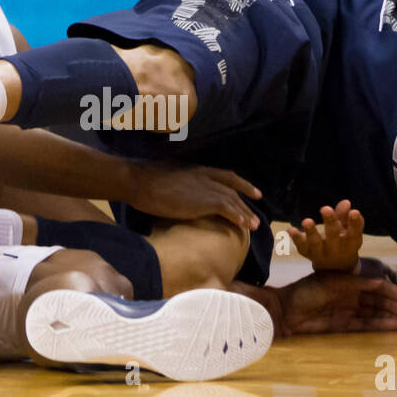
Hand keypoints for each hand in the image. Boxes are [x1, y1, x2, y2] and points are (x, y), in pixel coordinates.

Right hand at [128, 160, 261, 230]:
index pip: (226, 176)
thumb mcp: (168, 177)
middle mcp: (205, 176)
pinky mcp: (204, 200)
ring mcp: (206, 187)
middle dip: (246, 203)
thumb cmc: (146, 181)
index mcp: (198, 170)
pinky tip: (244, 226)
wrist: (140, 181)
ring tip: (254, 226)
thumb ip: (179, 184)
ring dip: (245, 214)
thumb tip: (177, 193)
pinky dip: (238, 217)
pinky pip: (227, 209)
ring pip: (232, 200)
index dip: (242, 184)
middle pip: (233, 190)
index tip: (254, 192)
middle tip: (256, 215)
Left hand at [275, 270, 396, 335]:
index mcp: (347, 282)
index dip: (390, 290)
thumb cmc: (306, 291)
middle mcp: (349, 296)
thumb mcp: (332, 282)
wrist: (286, 311)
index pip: (374, 285)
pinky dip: (378, 326)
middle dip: (393, 306)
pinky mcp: (343, 326)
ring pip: (373, 314)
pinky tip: (392, 326)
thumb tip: (380, 282)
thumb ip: (356, 283)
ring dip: (389, 317)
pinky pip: (365, 325)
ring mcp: (347, 311)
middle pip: (376, 301)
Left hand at [287, 199, 363, 271]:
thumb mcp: (348, 230)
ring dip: (311, 232)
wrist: (334, 268)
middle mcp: (336, 249)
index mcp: (350, 243)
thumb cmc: (343, 241)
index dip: (355, 223)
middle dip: (330, 222)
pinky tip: (290, 230)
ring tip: (307, 221)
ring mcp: (320, 252)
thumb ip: (346, 216)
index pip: (354, 233)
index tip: (354, 212)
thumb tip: (345, 202)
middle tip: (326, 208)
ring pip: (315, 242)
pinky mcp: (307, 253)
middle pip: (333, 235)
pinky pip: (301, 246)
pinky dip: (295, 238)